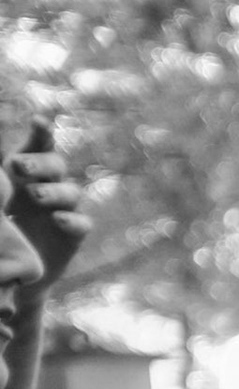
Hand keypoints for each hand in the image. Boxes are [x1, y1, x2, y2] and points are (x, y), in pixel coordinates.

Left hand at [4, 118, 89, 299]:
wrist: (16, 266)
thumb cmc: (3, 225)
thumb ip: (0, 184)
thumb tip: (0, 164)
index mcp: (29, 173)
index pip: (39, 147)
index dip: (42, 134)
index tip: (38, 122)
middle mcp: (51, 185)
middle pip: (56, 165)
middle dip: (39, 163)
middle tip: (17, 166)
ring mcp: (66, 209)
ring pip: (71, 192)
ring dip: (53, 192)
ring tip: (35, 196)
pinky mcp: (75, 234)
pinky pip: (82, 223)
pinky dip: (71, 220)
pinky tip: (58, 220)